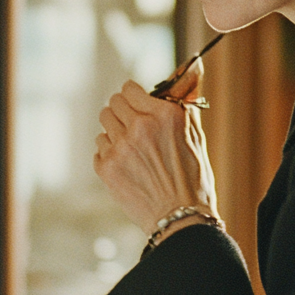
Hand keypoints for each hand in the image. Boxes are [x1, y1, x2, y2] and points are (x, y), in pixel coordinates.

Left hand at [94, 62, 216, 235]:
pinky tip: (127, 165)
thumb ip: (183, 106)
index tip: (136, 104)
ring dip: (115, 130)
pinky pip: (99, 147)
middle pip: (113, 103)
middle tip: (132, 124)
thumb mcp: (195, 137)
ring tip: (131, 147)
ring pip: (104, 123)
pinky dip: (110, 152)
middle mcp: (140, 127)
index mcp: (164, 115)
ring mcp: (121, 148)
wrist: (180, 218)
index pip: (130, 88)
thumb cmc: (194, 179)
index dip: (133, 96)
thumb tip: (185, 77)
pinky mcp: (107, 168)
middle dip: (122, 110)